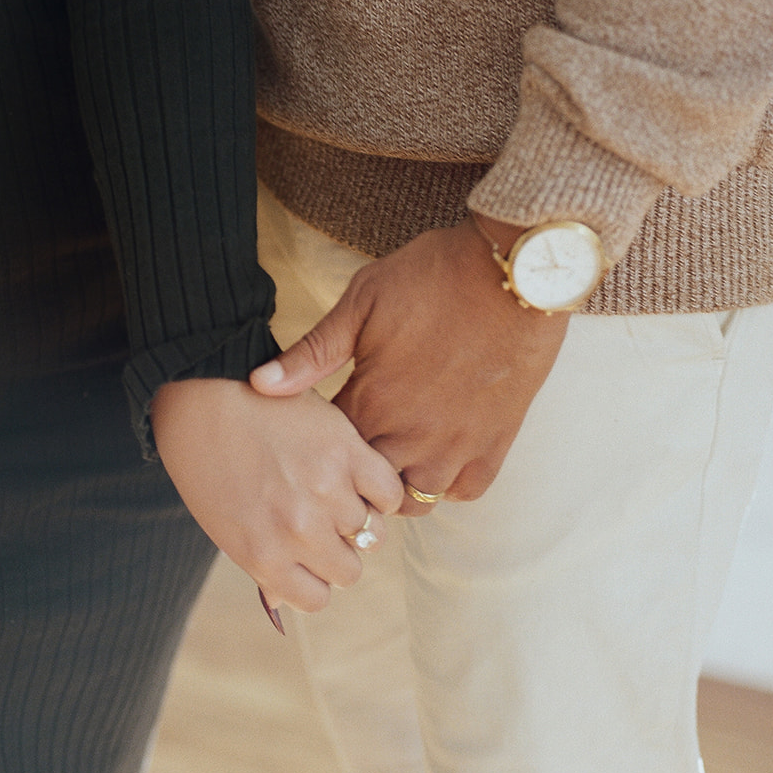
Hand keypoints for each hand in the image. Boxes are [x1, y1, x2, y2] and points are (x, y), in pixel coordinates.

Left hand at [151, 379, 403, 611]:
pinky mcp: (347, 451)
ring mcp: (326, 490)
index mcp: (263, 557)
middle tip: (320, 523)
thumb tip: (283, 604)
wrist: (204, 394)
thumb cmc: (206, 462)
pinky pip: (388, 492)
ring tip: (334, 493)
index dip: (313, 579)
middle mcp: (298, 531)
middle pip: (348, 571)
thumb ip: (261, 567)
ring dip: (356, 517)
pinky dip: (379, 491)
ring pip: (370, 533)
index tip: (307, 559)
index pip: (316, 599)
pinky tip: (359, 480)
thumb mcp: (223, 528)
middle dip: (336, 552)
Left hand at [249, 220, 568, 513]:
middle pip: (364, 489)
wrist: (514, 271)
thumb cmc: (434, 276)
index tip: (317, 434)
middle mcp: (411, 436)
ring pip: (414, 500)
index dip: (318, 448)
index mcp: (371, 402)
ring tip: (392, 456)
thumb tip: (257, 383)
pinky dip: (448, 483)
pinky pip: (464, 491)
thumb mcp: (363, 301)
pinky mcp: (495, 442)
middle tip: (351, 452)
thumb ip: (311, 351)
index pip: (327, 455)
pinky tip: (436, 456)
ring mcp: (456, 445)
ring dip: (398, 484)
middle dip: (352, 477)